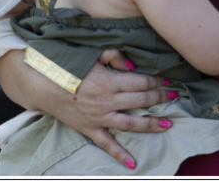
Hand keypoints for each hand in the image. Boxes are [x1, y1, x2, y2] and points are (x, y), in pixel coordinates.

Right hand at [4, 48, 171, 169]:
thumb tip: (133, 65)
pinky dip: (120, 154)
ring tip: (168, 124)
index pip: (141, 82)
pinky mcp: (91, 129)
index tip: (167, 80)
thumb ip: (114, 56)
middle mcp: (107, 101)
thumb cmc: (70, 67)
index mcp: (109, 81)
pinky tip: (134, 162)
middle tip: (174, 95)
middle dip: (159, 98)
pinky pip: (107, 144)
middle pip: (140, 100)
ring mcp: (100, 117)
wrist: (45, 85)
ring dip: (151, 123)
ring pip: (131, 123)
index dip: (156, 81)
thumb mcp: (93, 54)